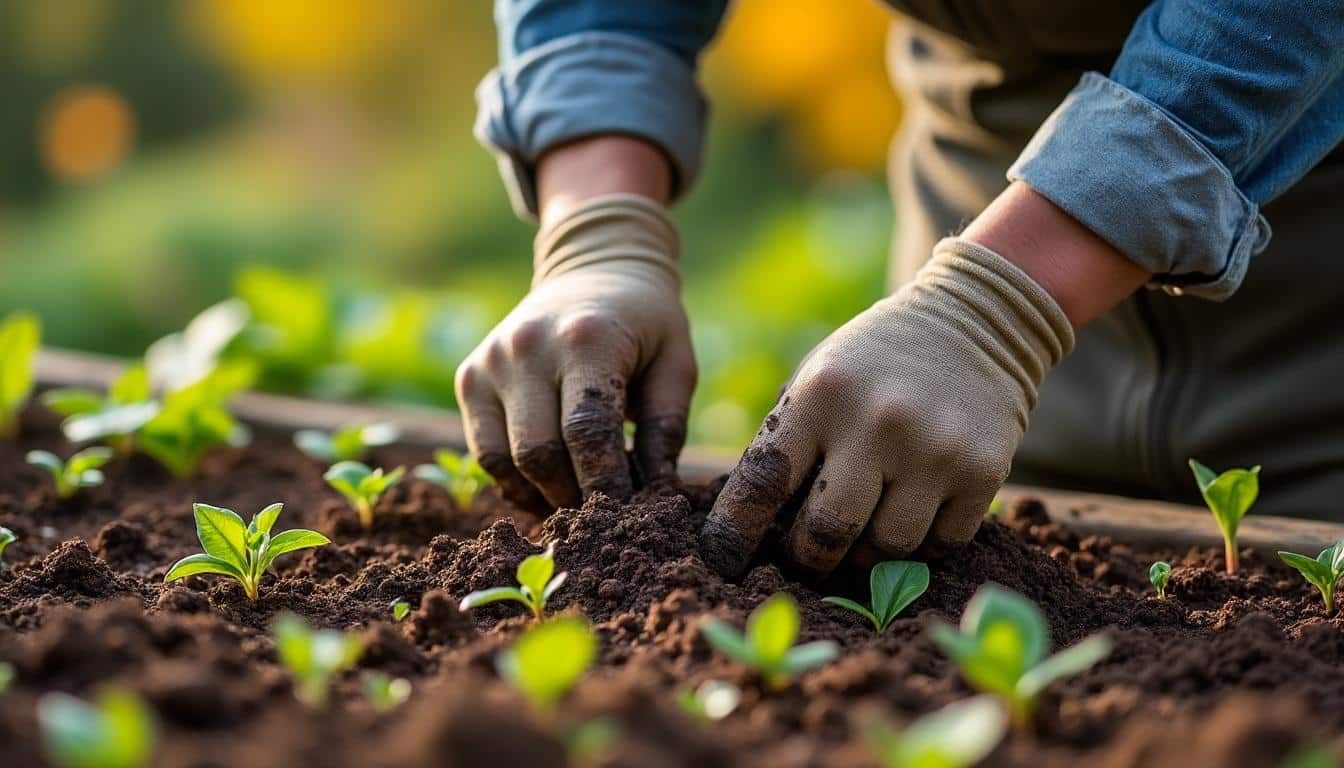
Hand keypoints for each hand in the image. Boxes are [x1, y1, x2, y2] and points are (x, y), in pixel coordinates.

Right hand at [456, 194, 695, 510]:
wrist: (594, 267)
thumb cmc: (646, 323)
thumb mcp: (676, 363)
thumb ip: (666, 428)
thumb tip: (657, 496)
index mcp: (586, 339)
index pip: (586, 432)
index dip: (605, 486)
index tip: (627, 517)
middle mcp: (528, 347)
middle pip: (539, 454)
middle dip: (573, 498)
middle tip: (604, 518)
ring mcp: (491, 361)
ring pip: (504, 461)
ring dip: (540, 496)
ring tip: (576, 506)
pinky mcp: (470, 376)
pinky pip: (485, 451)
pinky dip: (514, 480)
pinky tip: (547, 486)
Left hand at [700, 238, 1074, 577]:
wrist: (974, 320)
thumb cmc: (874, 361)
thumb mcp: (818, 379)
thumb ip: (788, 444)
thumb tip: (755, 530)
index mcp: (821, 394)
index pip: (763, 482)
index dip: (734, 532)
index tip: (721, 562)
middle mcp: (878, 422)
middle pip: (826, 532)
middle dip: (807, 558)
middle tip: (805, 558)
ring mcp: (935, 449)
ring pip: (887, 549)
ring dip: (867, 556)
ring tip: (863, 534)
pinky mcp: (985, 470)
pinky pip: (941, 544)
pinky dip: (921, 545)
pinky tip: (914, 513)